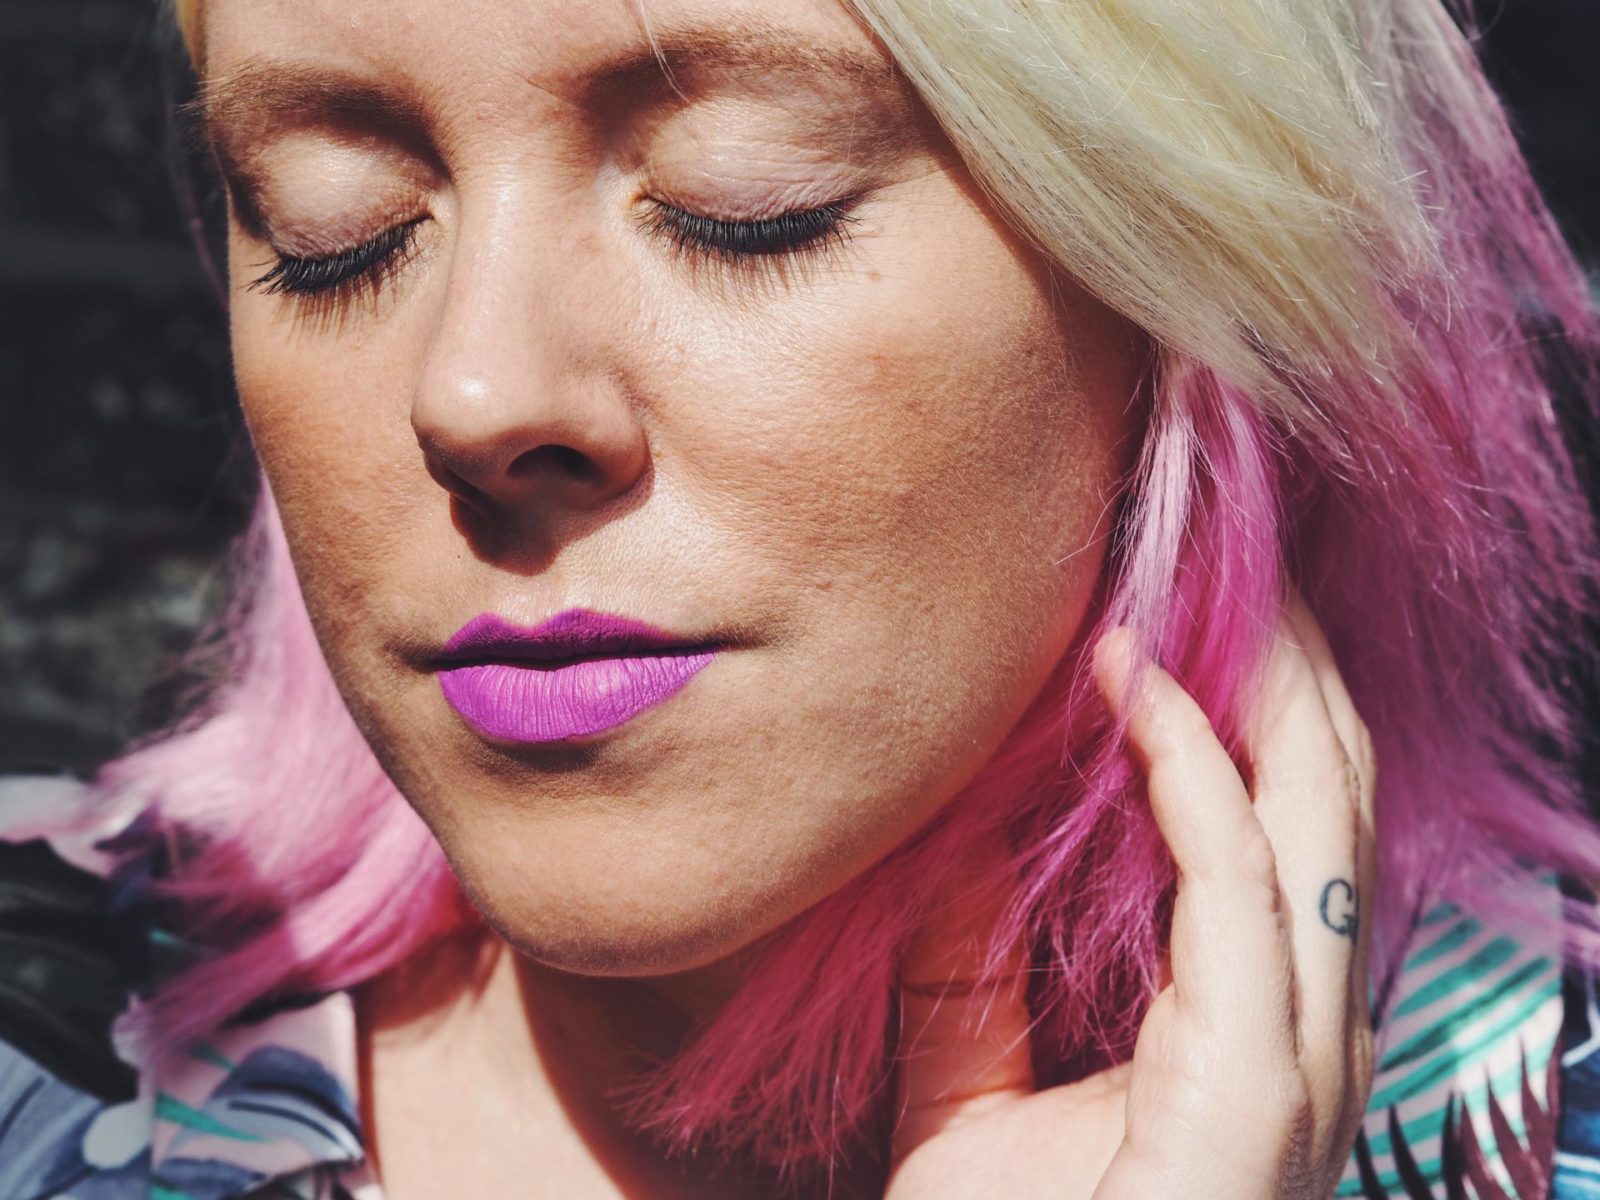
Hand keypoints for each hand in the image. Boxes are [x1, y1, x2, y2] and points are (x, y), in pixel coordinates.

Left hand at [884, 597, 1376, 1198]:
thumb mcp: (969, 1089)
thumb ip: (968, 975)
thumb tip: (962, 839)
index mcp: (1257, 1034)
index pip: (1287, 834)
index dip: (1252, 711)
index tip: (1179, 609)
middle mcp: (1306, 1037)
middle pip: (1331, 803)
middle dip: (1290, 670)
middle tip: (1227, 557)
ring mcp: (1299, 1060)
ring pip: (1317, 817)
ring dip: (1266, 681)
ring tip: (1202, 574)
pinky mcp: (1259, 1080)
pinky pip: (1237, 876)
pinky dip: (1191, 760)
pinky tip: (1131, 678)